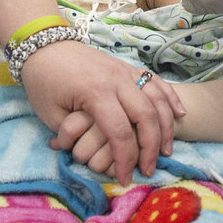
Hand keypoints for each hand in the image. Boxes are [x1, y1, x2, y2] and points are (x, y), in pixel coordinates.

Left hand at [19, 40, 182, 185]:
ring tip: (165, 151)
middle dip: (150, 148)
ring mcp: (124, 71)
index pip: (120, 132)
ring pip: (156, 99)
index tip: (125, 178)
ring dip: (165, 127)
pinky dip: (170, 98)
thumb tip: (89, 159)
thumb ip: (73, 137)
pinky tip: (179, 115)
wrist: (44, 45)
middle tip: (148, 170)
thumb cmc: (43, 81)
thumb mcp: (51, 114)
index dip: (125, 159)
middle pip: (146, 117)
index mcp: (95, 92)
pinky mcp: (127, 67)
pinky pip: (156, 82)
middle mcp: (116, 80)